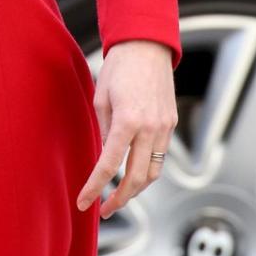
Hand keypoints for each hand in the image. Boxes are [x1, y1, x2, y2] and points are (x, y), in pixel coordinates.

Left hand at [76, 39, 177, 218]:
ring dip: (136, 189)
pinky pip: (160, 156)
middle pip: (137, 179)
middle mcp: (150, 128)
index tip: (84, 203)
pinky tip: (134, 173)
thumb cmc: (118, 68)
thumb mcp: (101, 99)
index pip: (109, 165)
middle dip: (119, 200)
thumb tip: (105, 157)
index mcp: (127, 121)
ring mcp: (164, 127)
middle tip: (103, 210)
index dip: (95, 188)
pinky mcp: (171, 123)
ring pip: (153, 172)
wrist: (146, 46)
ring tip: (119, 197)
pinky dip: (147, 169)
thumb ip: (104, 130)